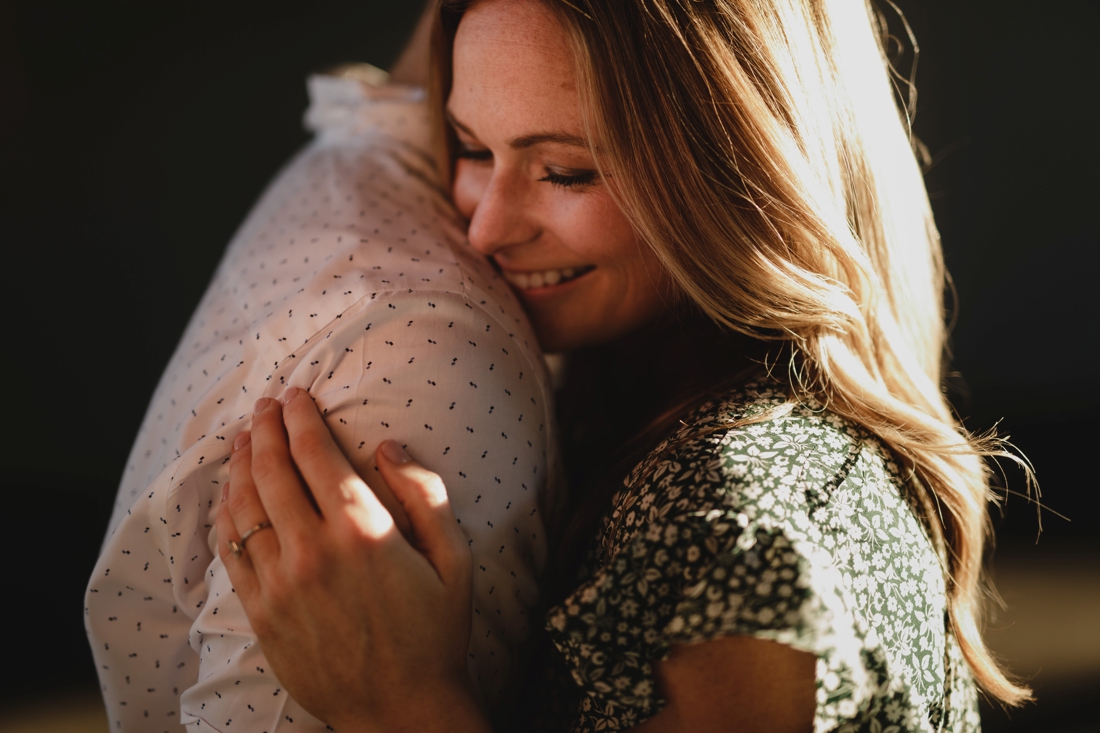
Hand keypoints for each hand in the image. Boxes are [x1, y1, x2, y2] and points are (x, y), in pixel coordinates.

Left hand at [216, 388, 488, 732]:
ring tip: (243, 437)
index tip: (298, 394)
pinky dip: (227, 512)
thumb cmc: (437, 632)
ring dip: (240, 463)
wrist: (401, 709)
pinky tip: (230, 493)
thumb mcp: (457, 560)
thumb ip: (426, 494)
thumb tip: (389, 446)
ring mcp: (281, 583)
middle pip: (272, 469)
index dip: (302, 416)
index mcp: (364, 530)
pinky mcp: (262, 613)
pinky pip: (232, 549)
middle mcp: (314, 550)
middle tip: (266, 405)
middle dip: (266, 427)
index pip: (316, 453)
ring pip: (244, 505)